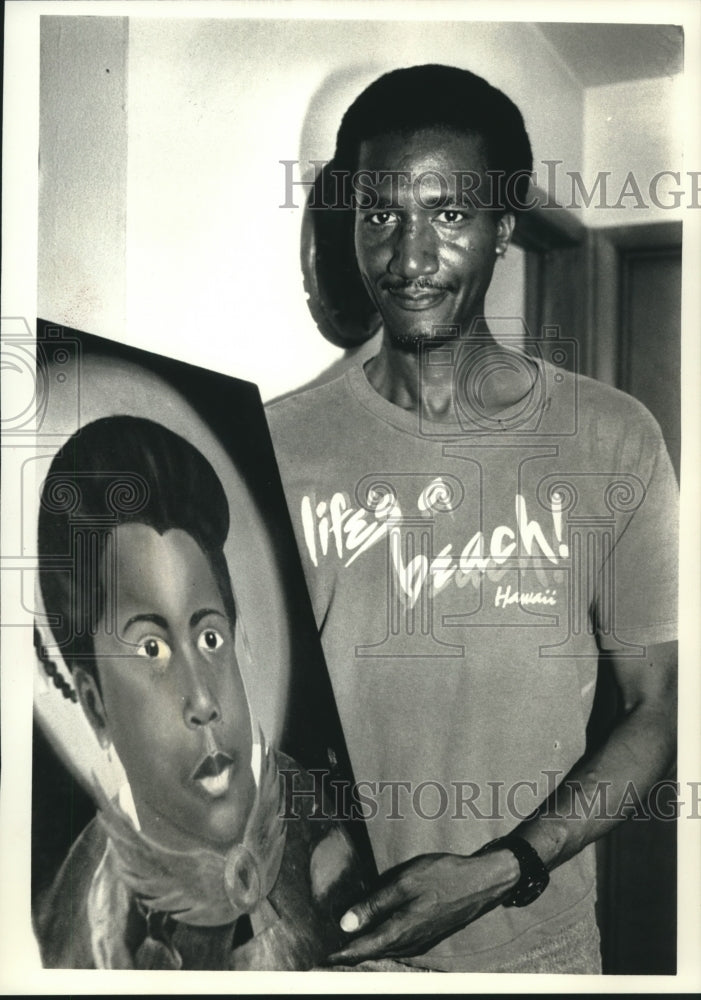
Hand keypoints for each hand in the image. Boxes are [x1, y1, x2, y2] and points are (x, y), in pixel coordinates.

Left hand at [327, 850, 518, 963]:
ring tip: (344, 937)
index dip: (339, 953)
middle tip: (326, 943)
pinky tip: (374, 926)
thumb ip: (375, 904)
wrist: (482, 882)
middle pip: (372, 952)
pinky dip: (381, 938)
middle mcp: (409, 943)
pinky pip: (397, 942)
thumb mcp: (405, 882)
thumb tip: (346, 924)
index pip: (361, 949)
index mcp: (400, 931)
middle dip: (349, 949)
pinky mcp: (427, 935)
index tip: (319, 955)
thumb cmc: (443, 876)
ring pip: (385, 948)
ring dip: (365, 945)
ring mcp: (420, 941)